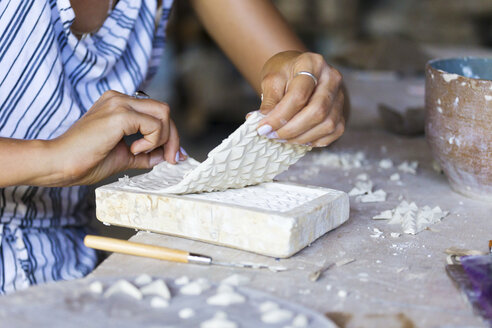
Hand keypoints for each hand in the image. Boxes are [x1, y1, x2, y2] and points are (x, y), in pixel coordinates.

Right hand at [50, 90, 185, 185]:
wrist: (60, 164)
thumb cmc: (85, 161)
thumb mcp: (124, 156)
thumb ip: (145, 154)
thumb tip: (164, 156)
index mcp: (118, 104)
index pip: (156, 112)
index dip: (170, 134)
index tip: (174, 156)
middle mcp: (119, 98)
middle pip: (164, 110)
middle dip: (173, 137)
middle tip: (172, 159)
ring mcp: (119, 103)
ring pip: (164, 113)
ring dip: (164, 138)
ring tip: (142, 152)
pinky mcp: (120, 114)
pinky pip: (155, 125)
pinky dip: (152, 141)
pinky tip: (133, 150)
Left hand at [256, 51, 345, 146]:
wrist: (297, 71)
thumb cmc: (284, 74)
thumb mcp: (271, 80)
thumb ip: (269, 101)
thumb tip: (266, 125)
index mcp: (313, 64)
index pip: (299, 94)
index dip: (280, 115)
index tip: (263, 128)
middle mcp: (332, 78)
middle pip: (318, 111)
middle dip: (292, 129)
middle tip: (272, 135)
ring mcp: (340, 96)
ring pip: (327, 124)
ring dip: (301, 137)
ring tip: (281, 138)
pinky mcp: (342, 112)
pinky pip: (334, 132)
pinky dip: (314, 140)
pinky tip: (297, 139)